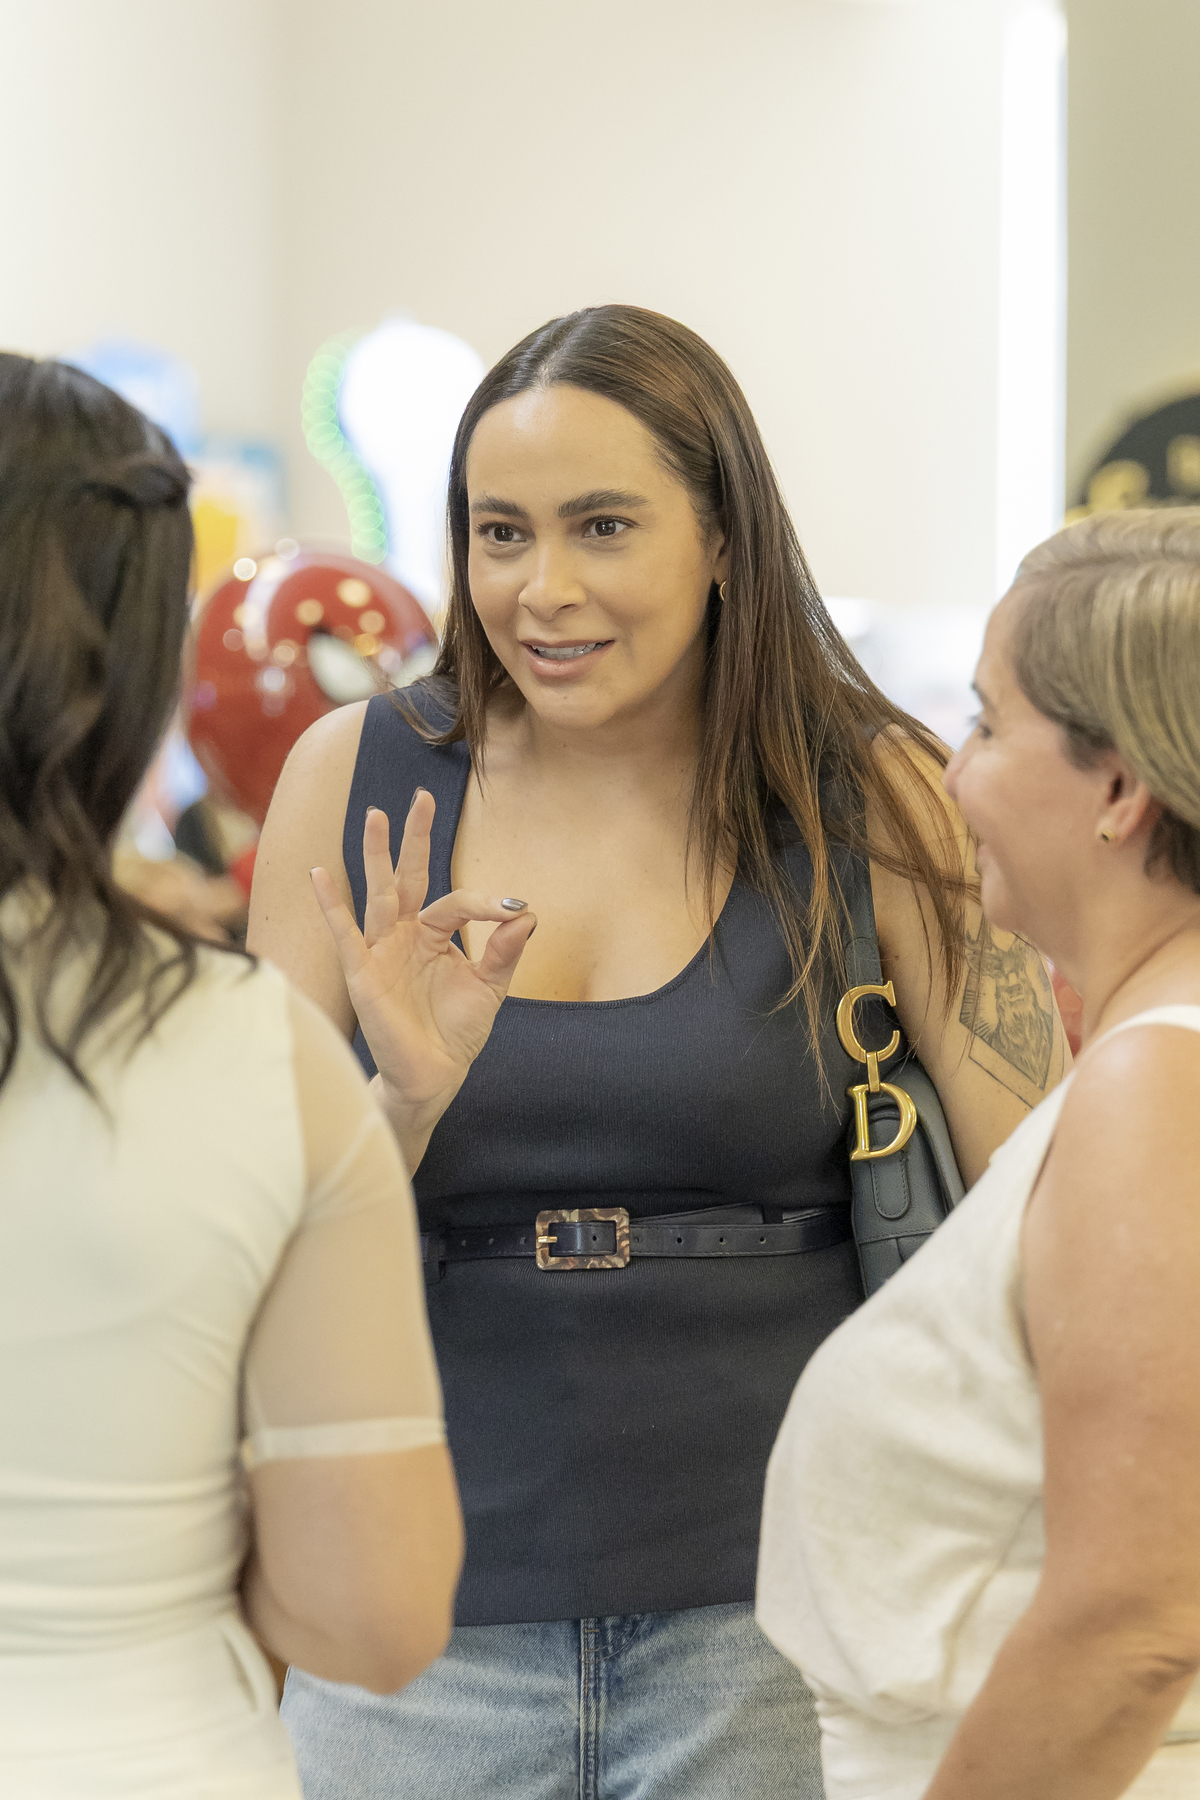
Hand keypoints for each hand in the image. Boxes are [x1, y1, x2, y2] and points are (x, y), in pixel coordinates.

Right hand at [309, 792, 535, 1163]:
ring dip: (377, 855)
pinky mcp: (363, 974)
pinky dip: (331, 905)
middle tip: (421, 797)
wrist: (433, 1078)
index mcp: (433, 935)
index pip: (456, 902)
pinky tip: (320, 874)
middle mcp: (403, 936)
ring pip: (378, 894)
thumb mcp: (491, 989)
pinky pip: (345, 934)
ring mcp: (380, 952)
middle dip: (414, 838)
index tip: (514, 909)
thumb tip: (526, 913)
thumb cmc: (456, 1032)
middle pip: (408, 877)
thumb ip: (505, 951)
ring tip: (376, 815)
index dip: (487, 902)